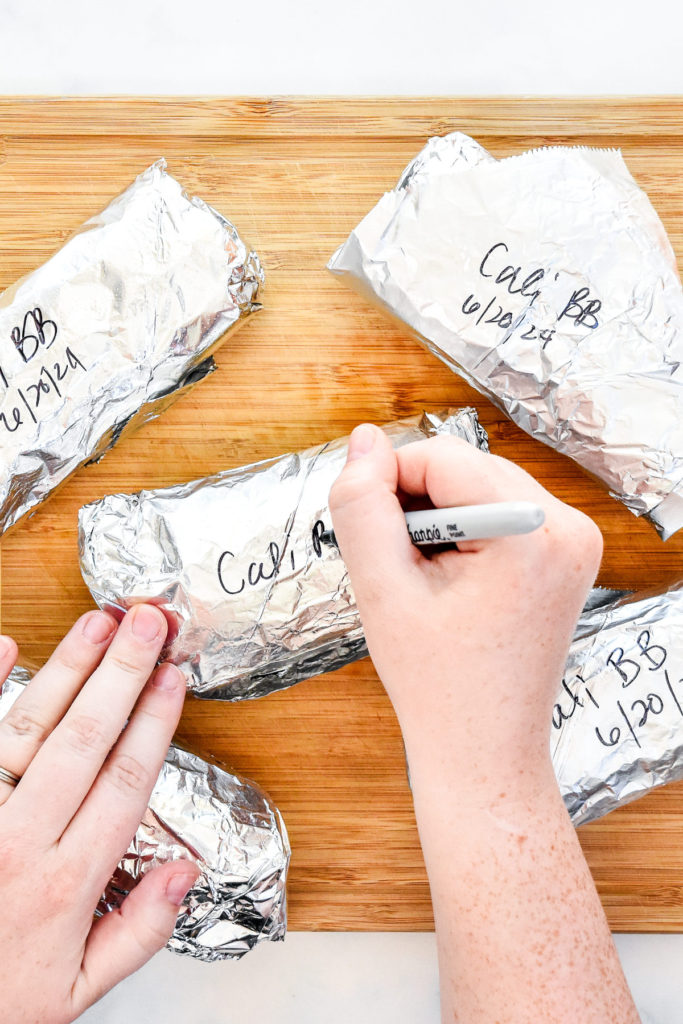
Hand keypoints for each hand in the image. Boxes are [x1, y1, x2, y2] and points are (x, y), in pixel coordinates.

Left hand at [0, 605, 198, 1023]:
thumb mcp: (75, 991)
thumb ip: (138, 932)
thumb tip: (185, 872)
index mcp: (63, 885)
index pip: (123, 783)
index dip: (154, 724)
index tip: (175, 678)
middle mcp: (18, 843)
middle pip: (83, 741)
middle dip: (122, 674)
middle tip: (150, 622)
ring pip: (27, 729)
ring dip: (68, 669)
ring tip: (99, 622)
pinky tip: (5, 646)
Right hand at [329, 424, 602, 792]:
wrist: (485, 749)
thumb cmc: (438, 685)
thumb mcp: (383, 591)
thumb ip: (363, 507)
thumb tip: (364, 440)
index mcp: (533, 532)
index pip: (442, 457)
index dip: (389, 484)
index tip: (371, 537)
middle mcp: (568, 527)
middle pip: (465, 467)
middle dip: (419, 505)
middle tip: (403, 570)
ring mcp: (576, 540)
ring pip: (480, 484)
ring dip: (440, 517)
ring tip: (430, 581)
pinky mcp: (568, 553)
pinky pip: (502, 509)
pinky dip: (466, 531)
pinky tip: (454, 581)